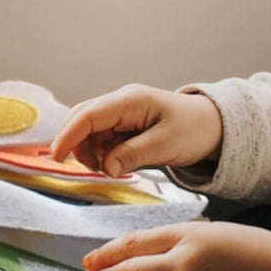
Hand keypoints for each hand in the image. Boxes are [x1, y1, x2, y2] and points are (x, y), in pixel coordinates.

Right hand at [51, 86, 222, 176]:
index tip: (57, 157)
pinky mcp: (125, 125)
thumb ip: (133, 154)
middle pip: (83, 120)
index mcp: (131, 100)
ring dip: (92, 152)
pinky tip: (116, 164)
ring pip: (90, 132)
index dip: (69, 135)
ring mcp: (122, 113)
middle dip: (79, 146)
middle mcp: (122, 102)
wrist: (214, 126)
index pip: (89, 114)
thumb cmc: (195, 129)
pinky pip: (102, 139)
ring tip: (112, 168)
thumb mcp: (166, 144)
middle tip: (94, 169)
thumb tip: (105, 167)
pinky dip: (102, 154)